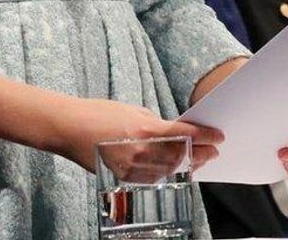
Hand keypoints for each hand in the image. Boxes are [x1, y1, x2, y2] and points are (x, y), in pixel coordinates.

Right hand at [48, 97, 224, 174]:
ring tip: (199, 160)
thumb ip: (156, 123)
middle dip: (200, 153)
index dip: (205, 136)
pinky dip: (166, 172)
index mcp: (145, 129)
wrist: (69, 129)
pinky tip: (175, 168)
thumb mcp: (133, 110)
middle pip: (180, 155)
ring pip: (168, 169)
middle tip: (213, 151)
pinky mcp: (122, 176)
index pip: (184, 134)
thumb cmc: (100, 114)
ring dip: (186, 165)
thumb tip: (174, 131)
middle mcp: (140, 150)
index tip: (218, 136)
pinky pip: (151, 177)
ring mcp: (130, 166)